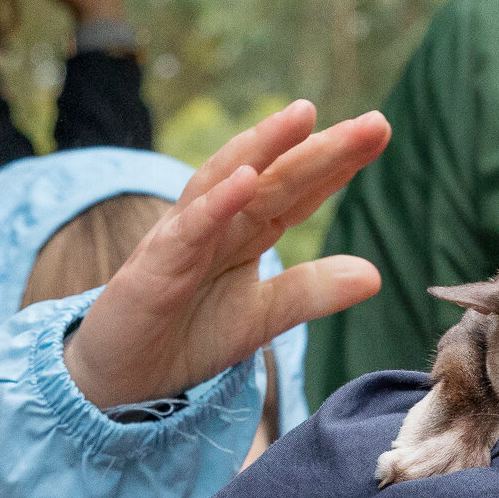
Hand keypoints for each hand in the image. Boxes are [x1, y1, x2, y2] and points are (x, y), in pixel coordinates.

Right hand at [65, 100, 388, 408]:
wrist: (121, 380)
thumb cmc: (185, 336)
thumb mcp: (261, 318)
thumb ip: (310, 292)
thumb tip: (376, 274)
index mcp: (246, 232)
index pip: (298, 189)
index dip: (337, 161)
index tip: (378, 131)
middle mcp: (217, 223)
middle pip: (274, 176)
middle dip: (319, 147)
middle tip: (372, 123)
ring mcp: (183, 238)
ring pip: (224, 182)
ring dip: (263, 147)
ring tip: (302, 117)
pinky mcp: (153, 266)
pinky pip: (187, 229)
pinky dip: (215, 203)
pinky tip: (245, 179)